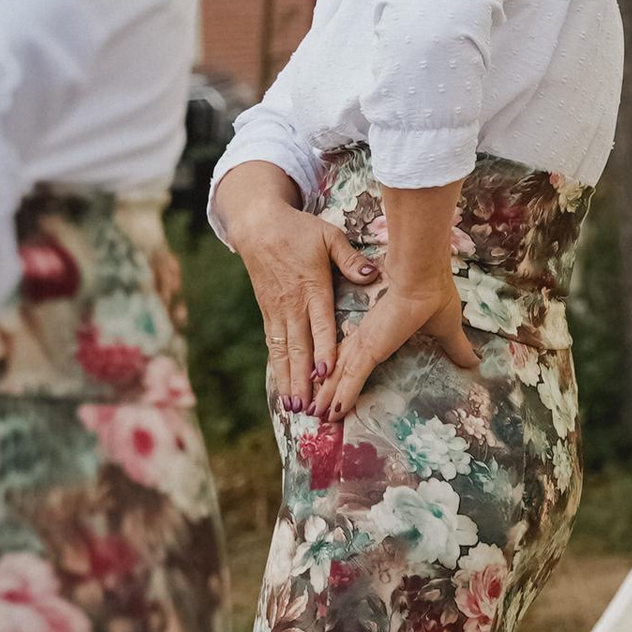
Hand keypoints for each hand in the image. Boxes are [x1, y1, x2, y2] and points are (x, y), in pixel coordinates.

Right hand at [224, 186, 375, 413]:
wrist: (258, 225)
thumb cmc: (300, 230)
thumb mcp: (329, 236)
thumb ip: (351, 258)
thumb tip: (373, 274)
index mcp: (312, 287)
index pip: (319, 324)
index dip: (323, 348)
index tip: (327, 372)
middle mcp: (292, 304)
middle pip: (298, 346)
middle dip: (302, 378)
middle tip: (308, 406)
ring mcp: (277, 310)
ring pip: (282, 351)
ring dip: (287, 380)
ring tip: (293, 406)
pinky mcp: (267, 312)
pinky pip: (272, 345)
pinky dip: (277, 367)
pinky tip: (282, 387)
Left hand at [317, 267, 479, 420]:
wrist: (424, 277)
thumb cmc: (435, 294)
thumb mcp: (447, 330)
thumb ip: (455, 348)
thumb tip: (475, 362)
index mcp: (379, 331)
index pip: (355, 357)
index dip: (343, 373)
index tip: (333, 388)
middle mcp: (366, 338)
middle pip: (339, 369)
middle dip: (326, 391)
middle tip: (314, 411)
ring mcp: (365, 344)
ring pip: (339, 377)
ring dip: (327, 398)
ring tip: (314, 417)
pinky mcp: (369, 349)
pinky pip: (352, 378)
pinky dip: (341, 397)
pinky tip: (333, 413)